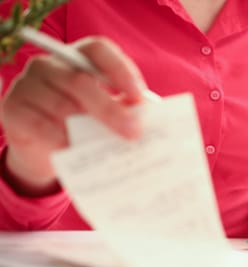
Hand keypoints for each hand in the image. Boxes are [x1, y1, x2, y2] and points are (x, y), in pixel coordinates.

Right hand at [1, 37, 145, 194]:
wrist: (46, 149)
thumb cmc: (84, 123)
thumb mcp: (105, 112)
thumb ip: (124, 108)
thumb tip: (149, 119)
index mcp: (77, 57)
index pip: (98, 50)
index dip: (120, 70)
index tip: (139, 96)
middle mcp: (49, 65)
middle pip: (82, 81)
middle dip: (111, 109)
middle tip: (133, 133)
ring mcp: (27, 85)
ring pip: (62, 107)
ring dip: (88, 129)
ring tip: (109, 148)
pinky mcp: (13, 109)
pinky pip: (41, 125)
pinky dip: (63, 140)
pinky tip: (78, 151)